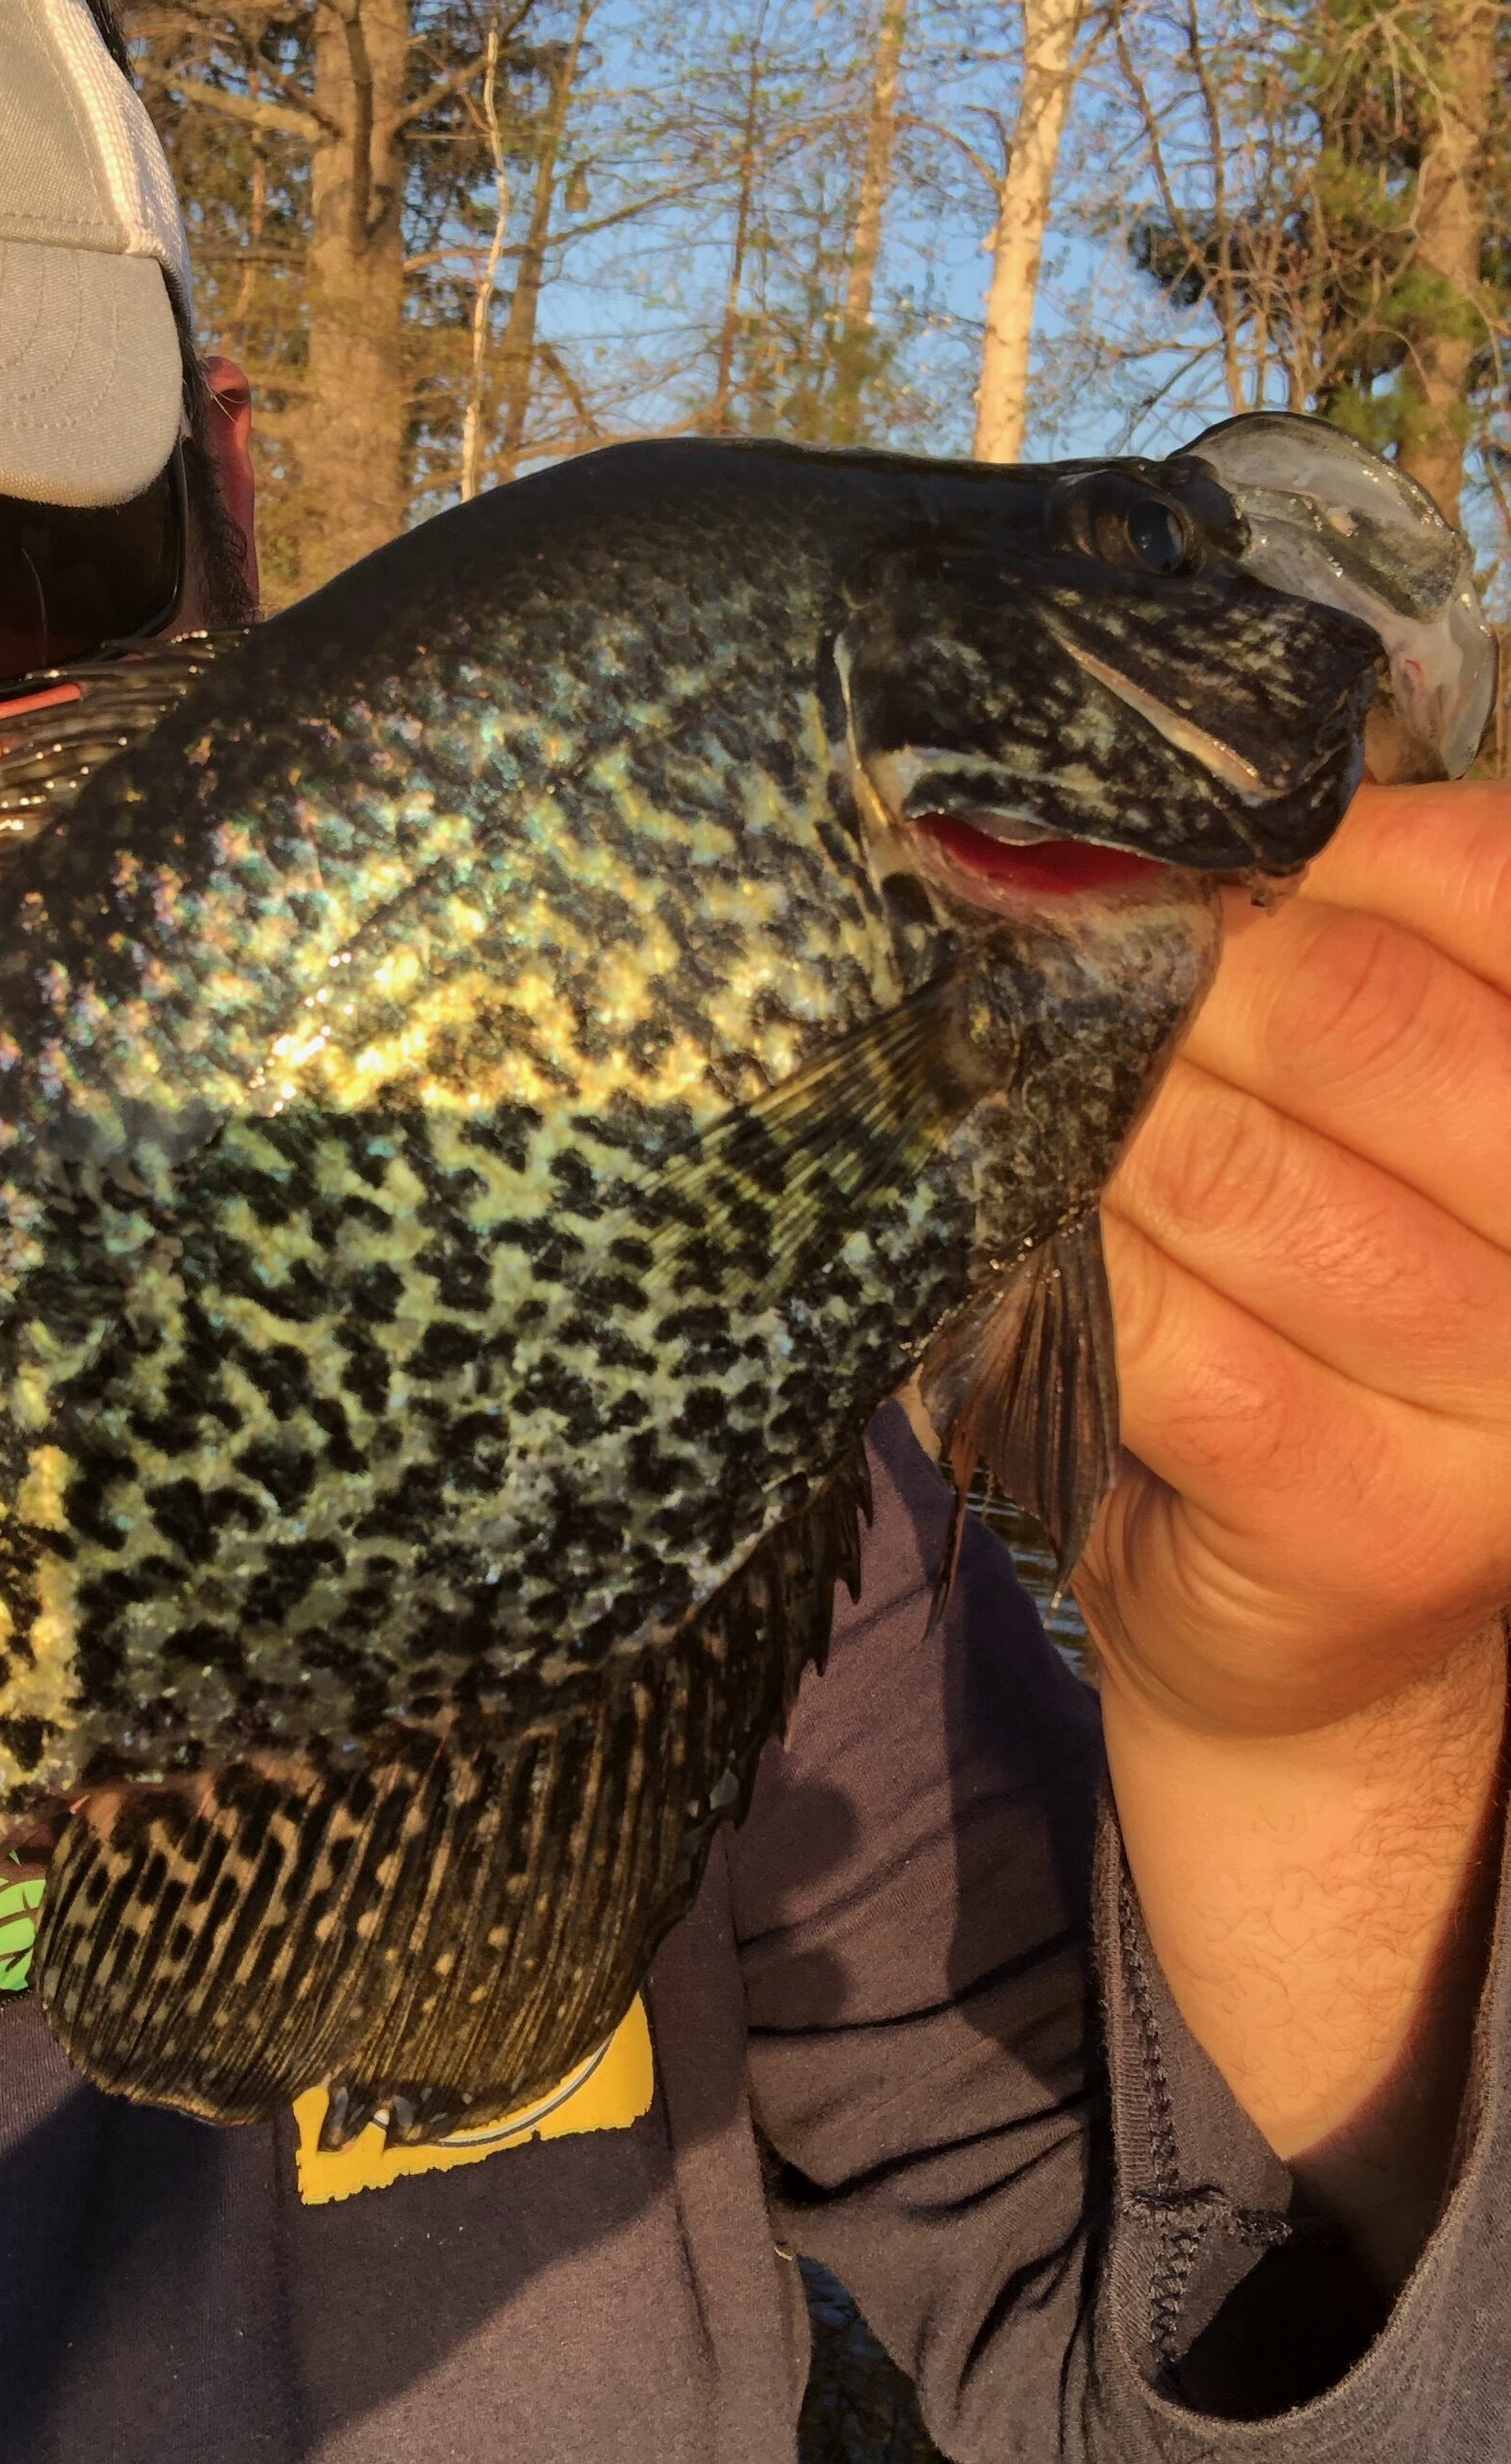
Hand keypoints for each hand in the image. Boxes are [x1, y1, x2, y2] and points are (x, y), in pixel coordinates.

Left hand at [1085, 777, 1510, 1733]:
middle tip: (1048, 960)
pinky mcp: (1371, 1519)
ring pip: (1236, 1168)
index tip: (1156, 848)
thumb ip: (1322, 975)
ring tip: (1003, 1085)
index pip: (1486, 882)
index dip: (1302, 841)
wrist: (1311, 1631)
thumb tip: (1137, 831)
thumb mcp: (1363, 1128)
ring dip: (1087, 1116)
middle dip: (1167, 971)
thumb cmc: (1317, 1326)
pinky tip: (1010, 1240)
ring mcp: (1502, 1394)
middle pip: (1351, 1013)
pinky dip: (1058, 1267)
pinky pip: (1169, 1333)